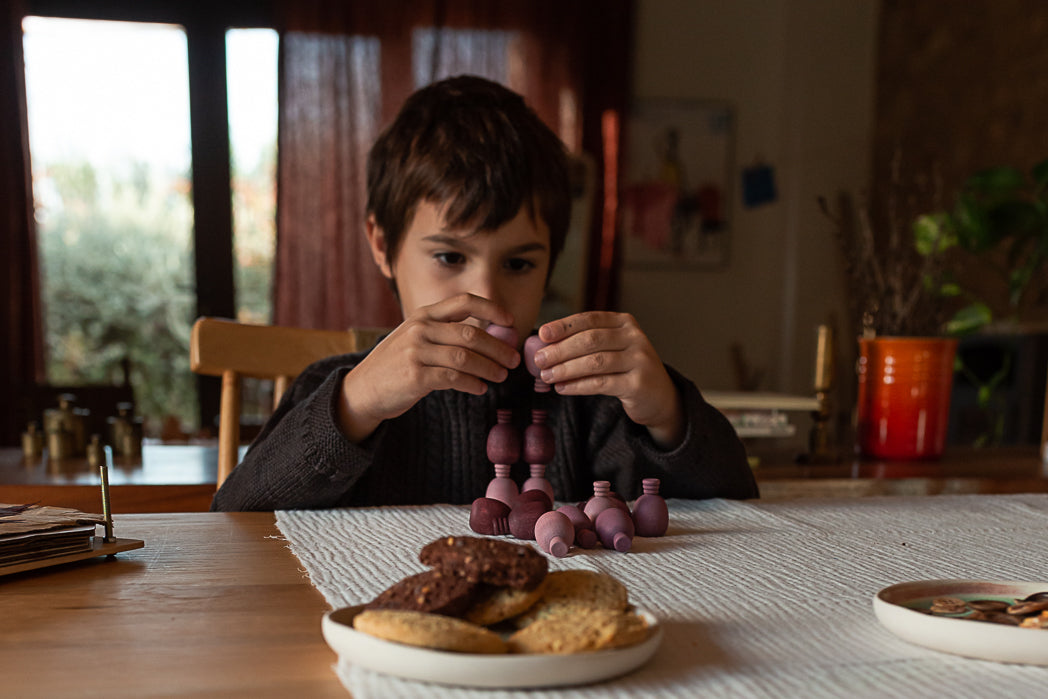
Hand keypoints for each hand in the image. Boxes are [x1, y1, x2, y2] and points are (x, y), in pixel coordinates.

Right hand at [338, 293, 519, 441]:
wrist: (362, 389)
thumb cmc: (396, 365)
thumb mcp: (415, 338)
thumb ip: (444, 333)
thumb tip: (488, 338)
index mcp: (423, 315)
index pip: (463, 302)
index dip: (491, 309)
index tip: (510, 321)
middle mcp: (420, 329)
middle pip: (470, 333)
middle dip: (498, 348)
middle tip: (512, 360)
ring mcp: (416, 352)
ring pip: (465, 357)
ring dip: (489, 368)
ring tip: (500, 376)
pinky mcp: (415, 376)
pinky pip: (453, 378)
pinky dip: (472, 384)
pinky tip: (480, 388)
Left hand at [534, 312, 683, 448]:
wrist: (659, 397)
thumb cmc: (626, 369)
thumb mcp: (611, 348)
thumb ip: (585, 342)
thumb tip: (543, 344)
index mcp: (625, 323)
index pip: (589, 319)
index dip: (564, 326)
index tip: (542, 334)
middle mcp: (635, 337)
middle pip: (590, 340)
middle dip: (560, 350)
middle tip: (539, 360)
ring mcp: (640, 360)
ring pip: (594, 362)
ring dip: (565, 369)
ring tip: (547, 376)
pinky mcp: (638, 384)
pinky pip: (601, 384)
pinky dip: (577, 386)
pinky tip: (562, 388)